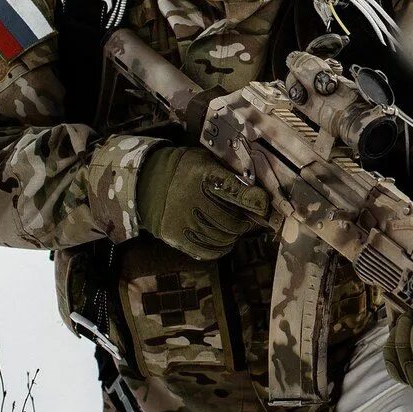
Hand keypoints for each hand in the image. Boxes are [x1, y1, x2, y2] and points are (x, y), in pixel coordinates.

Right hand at [137, 146, 269, 259]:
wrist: (147, 183)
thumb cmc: (185, 170)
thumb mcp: (204, 160)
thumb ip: (227, 172)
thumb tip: (256, 189)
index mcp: (203, 174)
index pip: (236, 191)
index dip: (255, 201)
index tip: (265, 206)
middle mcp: (192, 198)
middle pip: (232, 221)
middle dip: (246, 222)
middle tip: (249, 220)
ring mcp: (183, 220)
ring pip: (223, 238)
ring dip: (234, 235)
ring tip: (235, 229)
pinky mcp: (176, 236)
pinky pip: (208, 250)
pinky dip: (221, 248)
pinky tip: (224, 240)